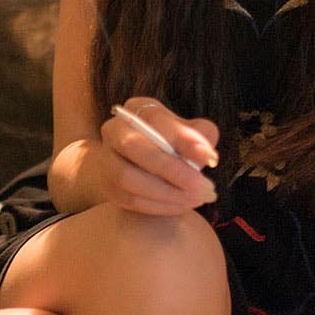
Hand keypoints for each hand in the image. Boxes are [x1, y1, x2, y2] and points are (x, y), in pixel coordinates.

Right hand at [83, 97, 219, 215]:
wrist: (150, 168)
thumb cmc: (175, 146)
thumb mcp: (193, 135)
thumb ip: (202, 138)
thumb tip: (206, 155)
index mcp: (138, 109)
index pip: (156, 119)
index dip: (182, 138)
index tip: (208, 158)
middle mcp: (114, 129)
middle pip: (134, 146)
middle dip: (171, 169)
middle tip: (204, 187)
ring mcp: (106, 159)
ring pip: (127, 177)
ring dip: (166, 192)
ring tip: (196, 199)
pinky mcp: (107, 186)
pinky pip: (129, 199)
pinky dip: (159, 206)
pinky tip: (182, 205)